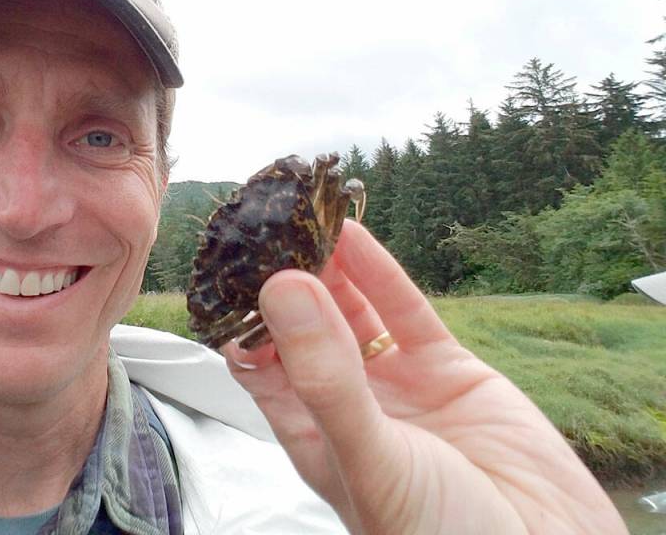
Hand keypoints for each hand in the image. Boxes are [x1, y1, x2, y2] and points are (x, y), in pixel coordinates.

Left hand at [223, 220, 625, 534]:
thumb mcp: (368, 456)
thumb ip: (325, 376)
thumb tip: (281, 289)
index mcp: (310, 433)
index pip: (258, 362)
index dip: (241, 314)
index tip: (225, 264)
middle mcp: (347, 403)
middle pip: (304, 326)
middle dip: (284, 279)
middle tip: (264, 223)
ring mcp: (397, 384)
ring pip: (353, 311)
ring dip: (328, 268)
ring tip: (299, 217)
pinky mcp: (448, 372)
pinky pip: (406, 312)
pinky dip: (380, 273)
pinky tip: (353, 235)